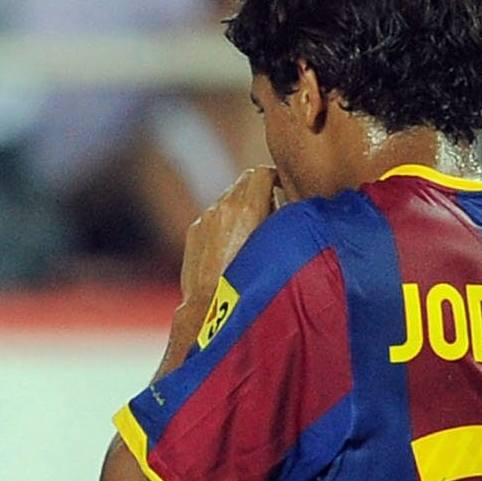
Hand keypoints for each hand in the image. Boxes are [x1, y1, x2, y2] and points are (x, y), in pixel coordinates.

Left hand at [178, 166, 283, 312]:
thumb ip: (282, 219)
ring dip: (240, 207)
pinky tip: (232, 246)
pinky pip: (213, 217)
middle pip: (244, 182)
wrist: (210, 308)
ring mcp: (205, 218)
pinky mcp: (193, 231)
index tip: (283, 188)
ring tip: (253, 232)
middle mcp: (222, 208)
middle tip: (272, 211)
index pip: (262, 172)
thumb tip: (288, 205)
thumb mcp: (276, 246)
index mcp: (245, 208)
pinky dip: (224, 222)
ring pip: (227, 199)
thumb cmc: (251, 282)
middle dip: (259, 190)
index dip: (275, 177)